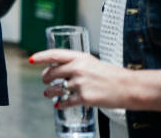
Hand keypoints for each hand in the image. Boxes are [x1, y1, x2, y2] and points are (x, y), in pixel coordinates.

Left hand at [29, 49, 160, 111]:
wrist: (128, 87)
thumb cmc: (111, 74)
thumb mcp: (92, 62)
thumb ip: (76, 64)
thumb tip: (60, 68)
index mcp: (79, 57)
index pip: (54, 54)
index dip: (41, 57)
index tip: (32, 60)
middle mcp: (77, 69)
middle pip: (52, 73)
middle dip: (45, 77)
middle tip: (44, 80)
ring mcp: (80, 84)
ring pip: (56, 88)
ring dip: (49, 92)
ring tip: (48, 93)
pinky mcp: (84, 98)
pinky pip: (66, 101)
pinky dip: (61, 104)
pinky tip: (58, 104)